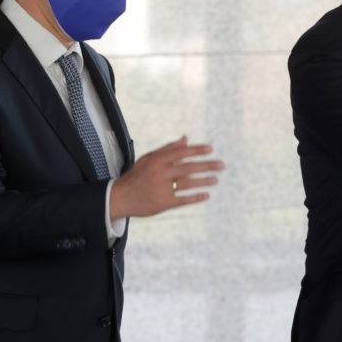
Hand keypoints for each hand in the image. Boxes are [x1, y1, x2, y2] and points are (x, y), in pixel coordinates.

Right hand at [109, 136, 224, 218]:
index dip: (197, 150)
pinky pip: (183, 199)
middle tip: (222, 165)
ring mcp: (162, 188)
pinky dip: (195, 198)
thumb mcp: (148, 159)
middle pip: (189, 167)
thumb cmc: (136, 176)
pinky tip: (206, 195)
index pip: (182, 152)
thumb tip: (186, 138)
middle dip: (207, 165)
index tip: (211, 149)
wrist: (120, 197)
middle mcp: (160, 173)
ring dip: (204, 181)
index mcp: (157, 160)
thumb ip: (168, 149)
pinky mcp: (163, 203)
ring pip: (188, 183)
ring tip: (215, 179)